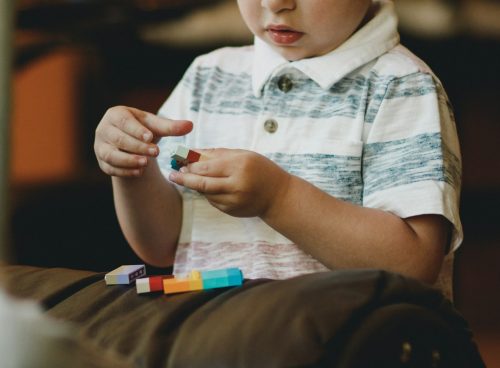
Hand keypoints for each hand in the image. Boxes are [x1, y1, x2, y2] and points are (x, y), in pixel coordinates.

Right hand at [94, 106, 192, 176]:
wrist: (131, 144)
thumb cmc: (143, 130)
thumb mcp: (156, 127)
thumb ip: (171, 127)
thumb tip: (190, 125)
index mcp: (115, 115)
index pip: (124, 122)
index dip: (136, 130)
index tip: (150, 137)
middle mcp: (104, 129)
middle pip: (118, 139)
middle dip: (137, 146)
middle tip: (155, 152)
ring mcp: (100, 147)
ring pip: (111, 155)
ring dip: (128, 160)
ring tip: (145, 164)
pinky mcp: (102, 162)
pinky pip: (110, 168)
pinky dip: (125, 171)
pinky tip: (139, 173)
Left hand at [168, 149, 290, 217]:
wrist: (278, 196)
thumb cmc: (260, 170)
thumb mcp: (243, 155)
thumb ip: (217, 154)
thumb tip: (192, 152)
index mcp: (240, 166)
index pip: (207, 167)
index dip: (191, 165)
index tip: (180, 161)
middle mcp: (237, 185)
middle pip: (202, 183)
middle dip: (185, 178)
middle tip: (174, 174)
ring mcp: (234, 200)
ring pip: (205, 193)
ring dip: (195, 186)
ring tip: (189, 178)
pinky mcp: (232, 211)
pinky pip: (213, 201)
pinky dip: (207, 193)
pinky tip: (209, 187)